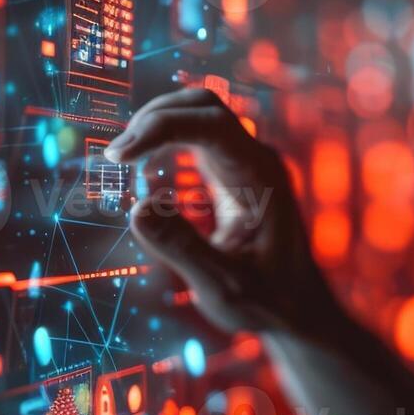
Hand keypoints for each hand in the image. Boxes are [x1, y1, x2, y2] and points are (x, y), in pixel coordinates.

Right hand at [106, 89, 336, 336]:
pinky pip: (197, 138)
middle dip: (154, 118)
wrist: (298, 308)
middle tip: (115, 156)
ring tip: (122, 160)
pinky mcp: (234, 173)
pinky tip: (142, 169)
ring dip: (156, 126)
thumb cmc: (267, 302)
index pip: (210, 124)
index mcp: (261, 178)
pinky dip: (165, 141)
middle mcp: (256, 160)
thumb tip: (136, 209)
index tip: (118, 156)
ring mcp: (246, 163)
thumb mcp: (223, 287)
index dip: (160, 128)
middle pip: (203, 106)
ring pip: (198, 115)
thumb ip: (182, 249)